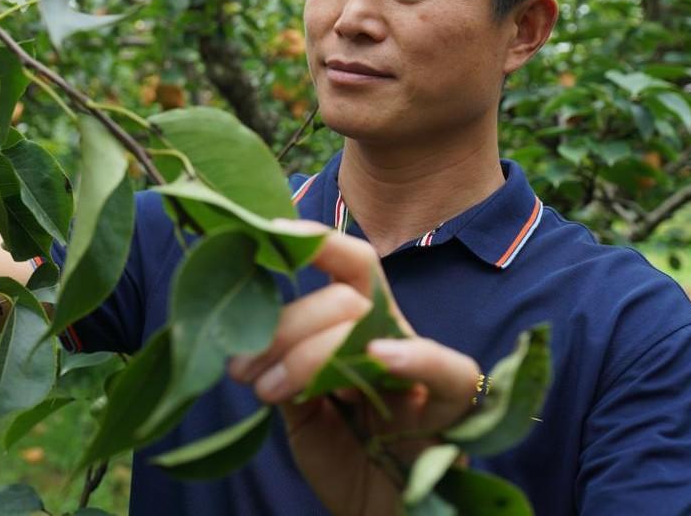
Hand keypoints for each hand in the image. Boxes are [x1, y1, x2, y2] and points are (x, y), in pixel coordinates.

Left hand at [227, 227, 479, 515]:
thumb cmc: (344, 460)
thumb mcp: (300, 409)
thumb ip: (284, 368)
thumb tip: (246, 336)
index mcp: (361, 329)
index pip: (350, 266)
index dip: (316, 241)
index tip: (267, 231)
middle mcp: (393, 337)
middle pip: (342, 300)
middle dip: (283, 328)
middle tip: (241, 369)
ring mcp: (420, 369)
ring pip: (369, 327)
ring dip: (309, 353)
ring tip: (268, 390)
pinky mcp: (448, 406)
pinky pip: (447, 369)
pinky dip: (415, 355)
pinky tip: (378, 356)